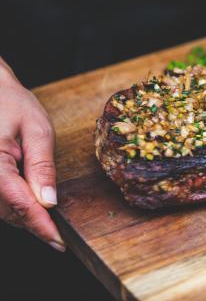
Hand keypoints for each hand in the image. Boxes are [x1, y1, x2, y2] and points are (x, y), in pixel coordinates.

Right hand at [0, 58, 63, 251]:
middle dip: (33, 224)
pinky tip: (30, 204)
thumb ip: (42, 166)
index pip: (19, 204)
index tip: (58, 242)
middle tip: (58, 236)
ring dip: (23, 217)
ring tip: (47, 223)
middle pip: (7, 212)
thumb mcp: (37, 129)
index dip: (40, 225)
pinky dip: (12, 206)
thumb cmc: (10, 103)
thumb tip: (49, 200)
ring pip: (0, 211)